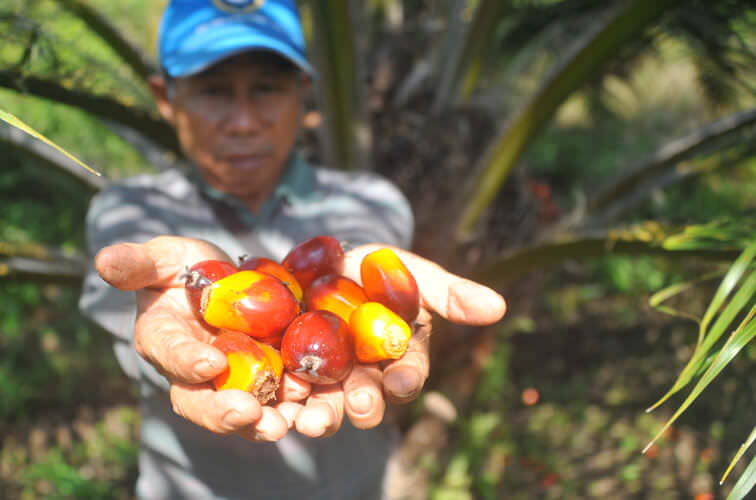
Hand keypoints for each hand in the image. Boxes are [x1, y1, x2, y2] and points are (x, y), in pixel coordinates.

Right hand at [94, 236, 306, 441]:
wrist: (221, 281)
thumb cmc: (182, 268)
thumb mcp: (161, 257)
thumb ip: (137, 263)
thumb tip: (103, 261)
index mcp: (161, 340)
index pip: (169, 354)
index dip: (186, 361)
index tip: (209, 363)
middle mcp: (190, 371)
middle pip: (200, 401)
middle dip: (223, 412)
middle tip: (250, 413)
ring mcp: (227, 381)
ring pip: (239, 410)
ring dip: (262, 421)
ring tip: (285, 423)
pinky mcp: (262, 379)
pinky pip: (275, 400)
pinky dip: (292, 405)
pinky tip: (310, 404)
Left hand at [282, 244, 506, 435]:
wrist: (317, 263)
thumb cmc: (374, 272)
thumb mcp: (411, 273)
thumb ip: (448, 292)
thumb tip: (498, 306)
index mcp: (395, 360)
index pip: (406, 377)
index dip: (405, 380)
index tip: (401, 380)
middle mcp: (361, 378)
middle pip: (364, 401)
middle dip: (362, 405)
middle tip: (358, 405)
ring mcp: (322, 380)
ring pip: (323, 407)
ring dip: (319, 417)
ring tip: (308, 420)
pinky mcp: (284, 374)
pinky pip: (281, 394)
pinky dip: (277, 404)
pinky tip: (271, 406)